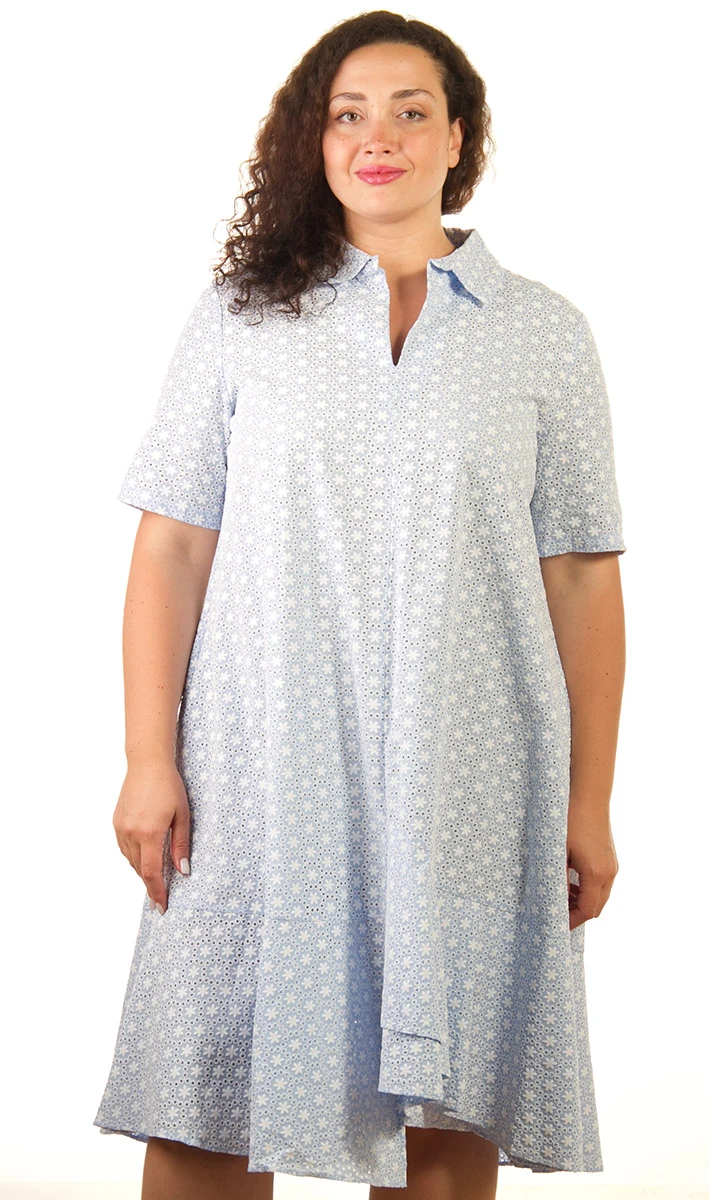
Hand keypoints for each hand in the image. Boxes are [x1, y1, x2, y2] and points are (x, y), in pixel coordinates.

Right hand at [112, 759, 190, 913]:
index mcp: (149, 833)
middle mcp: (131, 833)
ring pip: (130, 860)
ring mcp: (120, 828)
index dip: (157, 892)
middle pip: (139, 869)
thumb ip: (181, 845)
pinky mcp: (116, 822)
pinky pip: (124, 848)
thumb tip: (183, 871)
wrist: (147, 764)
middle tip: (161, 898)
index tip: (161, 907)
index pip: (151, 872)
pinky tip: (144, 857)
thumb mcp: (182, 815)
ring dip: (142, 871)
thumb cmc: (169, 786)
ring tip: (154, 879)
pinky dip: (134, 857)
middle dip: (150, 885)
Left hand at [566, 803, 618, 929]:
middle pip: (597, 907)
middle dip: (578, 913)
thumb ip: (558, 878)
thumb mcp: (559, 852)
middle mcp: (609, 873)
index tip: (557, 924)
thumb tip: (553, 898)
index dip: (572, 920)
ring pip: (601, 896)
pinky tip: (573, 882)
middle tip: (558, 912)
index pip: (587, 910)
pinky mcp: (611, 858)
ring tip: (563, 897)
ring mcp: (613, 865)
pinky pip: (603, 883)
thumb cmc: (570, 821)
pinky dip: (589, 889)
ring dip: (584, 901)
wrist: (589, 797)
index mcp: (596, 874)